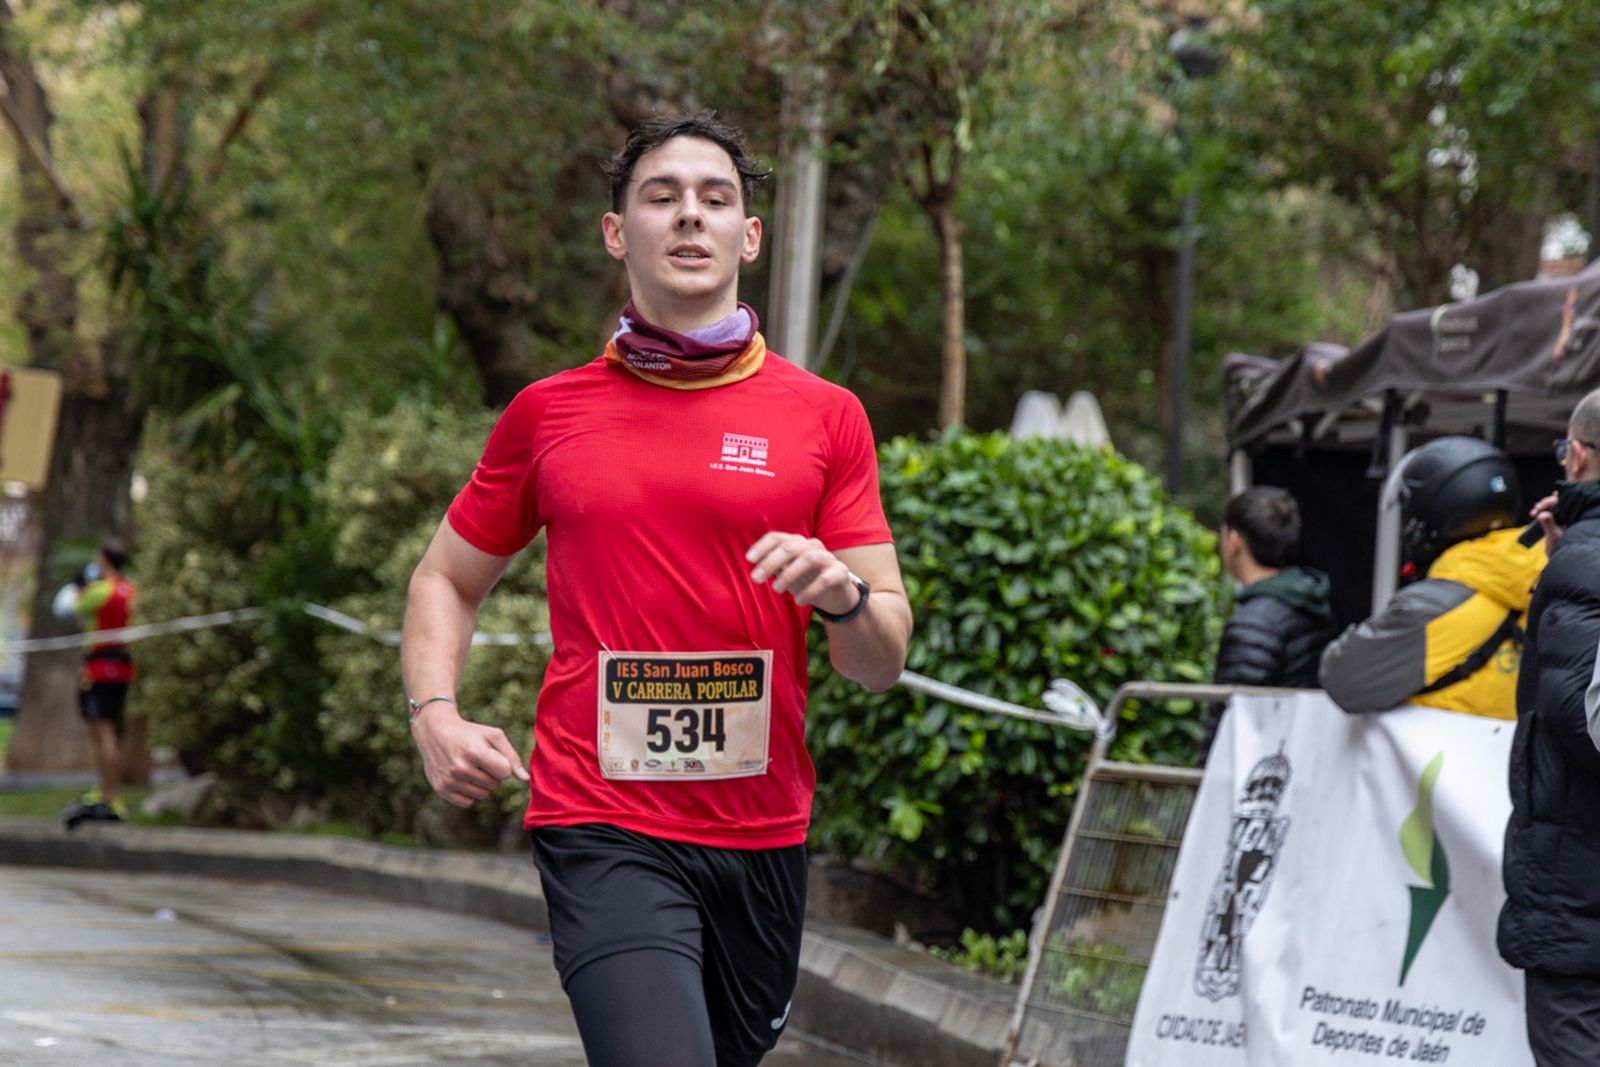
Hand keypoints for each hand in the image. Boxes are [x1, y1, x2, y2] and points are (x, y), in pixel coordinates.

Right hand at [412, 705, 528, 806]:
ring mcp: (450, 780)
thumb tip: (525, 779)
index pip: (505, 773)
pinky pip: (468, 802)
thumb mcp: (493, 736)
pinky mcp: (441, 789)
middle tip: (480, 760)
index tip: (493, 756)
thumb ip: (512, 757)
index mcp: (475, 753)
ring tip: (471, 767)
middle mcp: (461, 768)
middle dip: (492, 774)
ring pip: (484, 795)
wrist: (435, 731)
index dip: (503, 765)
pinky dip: (469, 793)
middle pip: (495, 785)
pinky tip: (462, 777)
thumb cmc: (470, 733)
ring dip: (482, 784)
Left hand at [746, 531, 857, 615]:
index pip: (777, 537)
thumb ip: (772, 567)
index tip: (749, 560)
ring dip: (789, 573)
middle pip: (790, 547)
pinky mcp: (840, 572)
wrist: (836, 595)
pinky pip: (825, 579)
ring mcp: (828, 557)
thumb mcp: (786, 572)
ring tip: (776, 590)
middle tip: (756, 579)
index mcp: (796, 543)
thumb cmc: (806, 580)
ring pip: (808, 558)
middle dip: (771, 562)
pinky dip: (810, 590)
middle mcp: (812, 546)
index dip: (762, 546)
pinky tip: (799, 601)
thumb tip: (753, 568)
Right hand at [1530, 491, 1563, 552]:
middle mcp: (1566, 516)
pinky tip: (1534, 514)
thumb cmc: (1559, 546)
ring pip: (1550, 508)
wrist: (1559, 555)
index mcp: (1570, 517)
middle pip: (1555, 504)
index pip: (1560, 503)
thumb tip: (1542, 514)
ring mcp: (1560, 519)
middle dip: (1543, 505)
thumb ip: (1549, 524)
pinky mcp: (1554, 523)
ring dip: (1540, 508)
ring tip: (1533, 513)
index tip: (1539, 507)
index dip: (1549, 501)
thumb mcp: (1553, 535)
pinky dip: (1540, 512)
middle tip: (1535, 510)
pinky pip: (1547, 513)